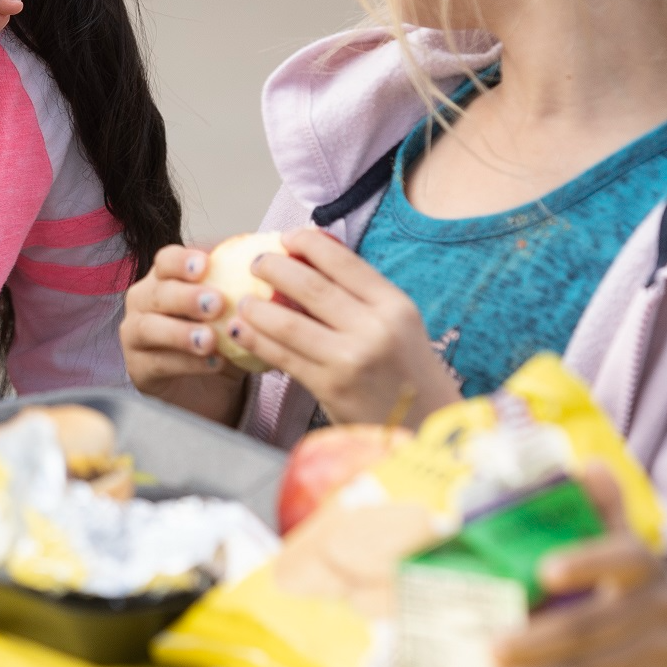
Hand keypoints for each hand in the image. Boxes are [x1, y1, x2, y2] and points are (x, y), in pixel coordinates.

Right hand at [121, 244, 245, 421]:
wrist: (208, 387)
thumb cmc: (222, 339)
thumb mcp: (236, 312)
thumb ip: (247, 289)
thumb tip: (279, 266)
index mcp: (165, 279)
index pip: (166, 260)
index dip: (182, 261)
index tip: (206, 264)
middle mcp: (143, 302)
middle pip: (156, 292)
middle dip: (185, 296)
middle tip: (216, 303)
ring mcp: (135, 336)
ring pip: (149, 328)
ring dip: (180, 332)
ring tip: (211, 340)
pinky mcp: (137, 369)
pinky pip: (158, 363)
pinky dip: (186, 363)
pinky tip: (213, 364)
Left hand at [226, 227, 460, 425]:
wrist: (426, 429)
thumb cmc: (407, 372)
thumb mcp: (399, 325)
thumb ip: (361, 298)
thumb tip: (309, 264)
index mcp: (394, 305)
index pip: (343, 261)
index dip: (309, 243)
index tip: (287, 237)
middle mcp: (374, 328)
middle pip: (311, 286)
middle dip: (274, 268)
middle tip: (257, 262)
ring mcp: (351, 359)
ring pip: (289, 322)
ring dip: (257, 307)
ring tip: (243, 300)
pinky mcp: (330, 387)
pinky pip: (283, 357)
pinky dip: (256, 340)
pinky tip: (241, 331)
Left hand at [493, 468, 666, 666]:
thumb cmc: (635, 601)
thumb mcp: (628, 555)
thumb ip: (605, 513)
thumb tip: (589, 466)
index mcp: (646, 567)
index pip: (620, 558)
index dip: (586, 562)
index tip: (544, 571)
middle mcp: (659, 609)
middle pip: (587, 627)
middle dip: (533, 641)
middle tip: (488, 646)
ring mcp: (657, 656)